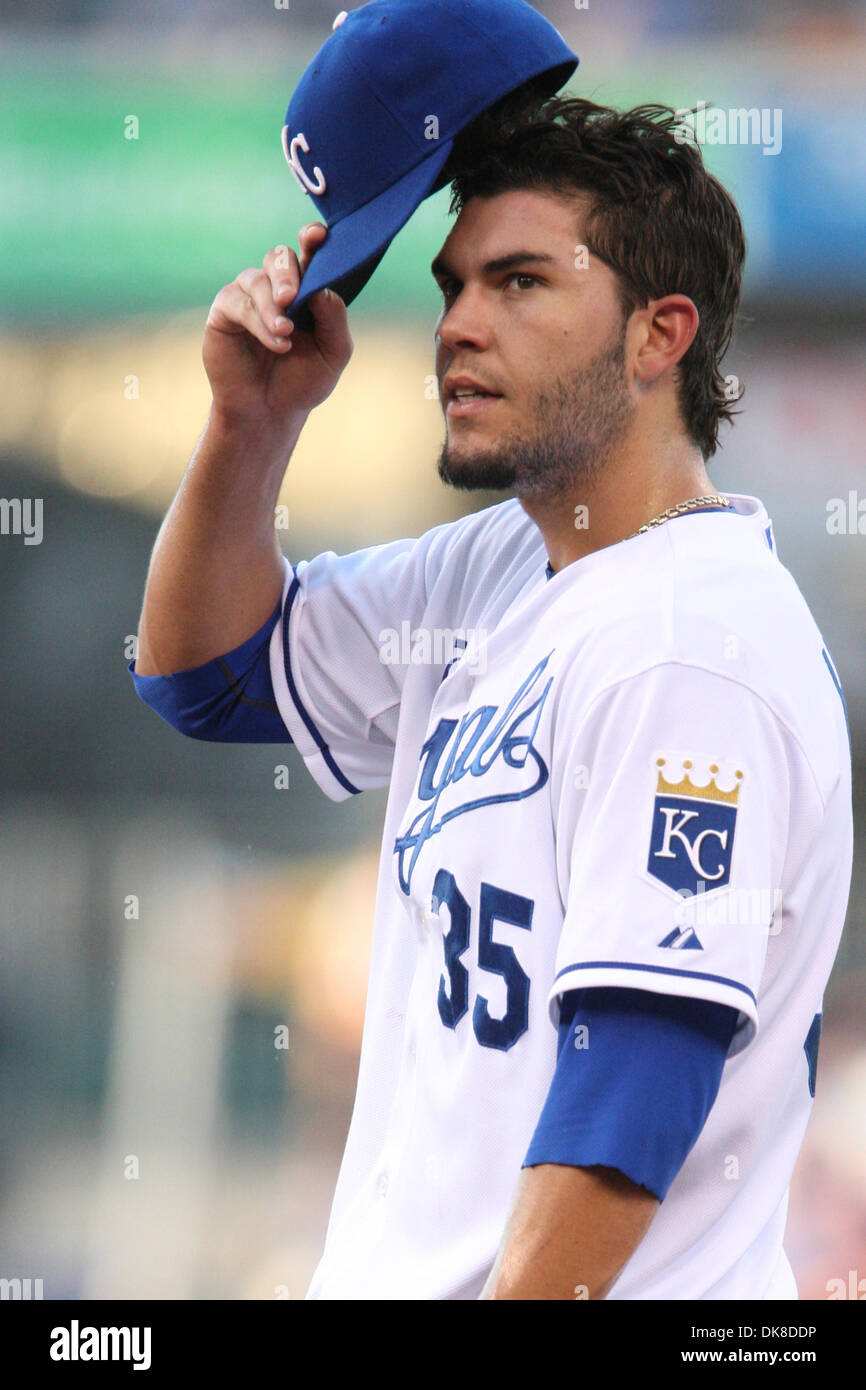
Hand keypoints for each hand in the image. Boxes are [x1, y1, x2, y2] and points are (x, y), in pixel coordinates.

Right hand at [203, 225, 352, 427]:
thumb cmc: (303, 380)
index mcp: (305, 289)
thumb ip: (334, 319)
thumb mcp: (333, 353)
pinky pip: (239, 303)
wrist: (270, 412)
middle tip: (293, 297)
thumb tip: (324, 287)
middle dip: (289, 273)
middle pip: (280, 257)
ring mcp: (248, 296)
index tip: (318, 235)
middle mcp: (275, 287)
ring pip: (257, 279)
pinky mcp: (225, 311)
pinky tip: (277, 341)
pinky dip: (260, 322)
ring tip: (286, 333)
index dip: (312, 239)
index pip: (309, 254)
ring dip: (273, 306)